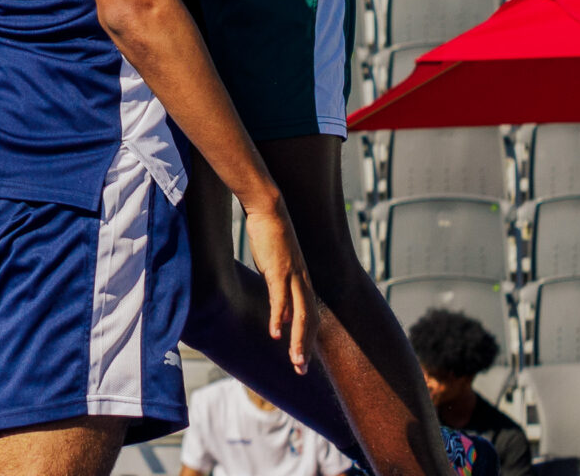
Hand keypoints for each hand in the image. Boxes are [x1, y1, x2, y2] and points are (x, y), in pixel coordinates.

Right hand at [239, 200, 313, 376]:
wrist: (269, 207)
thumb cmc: (269, 233)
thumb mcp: (276, 266)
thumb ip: (279, 289)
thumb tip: (280, 315)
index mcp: (302, 280)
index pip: (310, 317)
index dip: (307, 340)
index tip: (302, 360)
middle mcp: (302, 281)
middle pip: (310, 321)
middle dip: (307, 348)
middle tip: (302, 371)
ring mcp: (292, 276)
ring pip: (301, 316)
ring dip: (299, 342)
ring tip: (296, 363)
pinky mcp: (278, 270)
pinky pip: (280, 300)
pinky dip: (278, 319)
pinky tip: (275, 335)